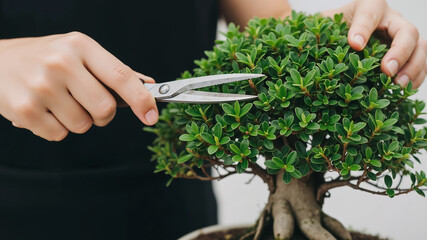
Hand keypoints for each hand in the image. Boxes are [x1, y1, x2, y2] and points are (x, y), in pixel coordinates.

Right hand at [0, 32, 158, 140]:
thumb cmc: (45, 58)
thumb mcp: (79, 53)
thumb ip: (112, 71)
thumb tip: (148, 84)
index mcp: (81, 47)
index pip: (121, 76)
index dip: (142, 99)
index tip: (152, 116)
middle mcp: (61, 63)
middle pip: (105, 109)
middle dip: (103, 114)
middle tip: (87, 103)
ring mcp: (41, 87)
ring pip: (83, 125)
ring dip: (77, 120)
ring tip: (58, 102)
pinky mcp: (25, 110)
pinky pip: (59, 135)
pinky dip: (56, 128)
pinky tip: (43, 110)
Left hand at [323, 0, 426, 87]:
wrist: (340, 31)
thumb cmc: (331, 28)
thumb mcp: (322, 25)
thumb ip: (316, 31)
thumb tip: (306, 46)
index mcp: (367, 6)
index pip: (369, 13)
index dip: (363, 29)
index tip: (354, 45)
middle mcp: (390, 19)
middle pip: (406, 31)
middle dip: (399, 52)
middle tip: (386, 71)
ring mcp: (401, 35)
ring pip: (420, 47)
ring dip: (413, 67)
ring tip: (398, 85)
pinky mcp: (407, 51)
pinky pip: (421, 62)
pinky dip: (417, 76)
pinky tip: (404, 90)